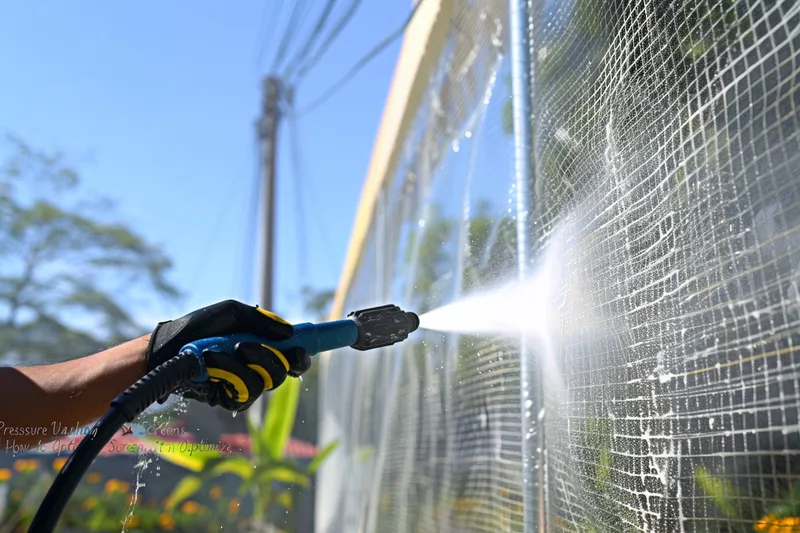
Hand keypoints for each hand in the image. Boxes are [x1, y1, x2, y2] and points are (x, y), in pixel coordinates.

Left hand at [146, 300, 310, 410]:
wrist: (168, 347)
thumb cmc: (198, 326)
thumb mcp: (232, 313)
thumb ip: (262, 321)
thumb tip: (289, 334)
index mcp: (263, 346)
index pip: (292, 357)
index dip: (300, 357)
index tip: (300, 351)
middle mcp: (257, 367)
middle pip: (283, 373)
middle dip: (269, 358)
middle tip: (247, 346)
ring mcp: (244, 384)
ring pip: (265, 384)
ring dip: (242, 364)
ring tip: (219, 351)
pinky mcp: (230, 399)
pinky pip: (244, 393)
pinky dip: (228, 374)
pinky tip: (213, 364)